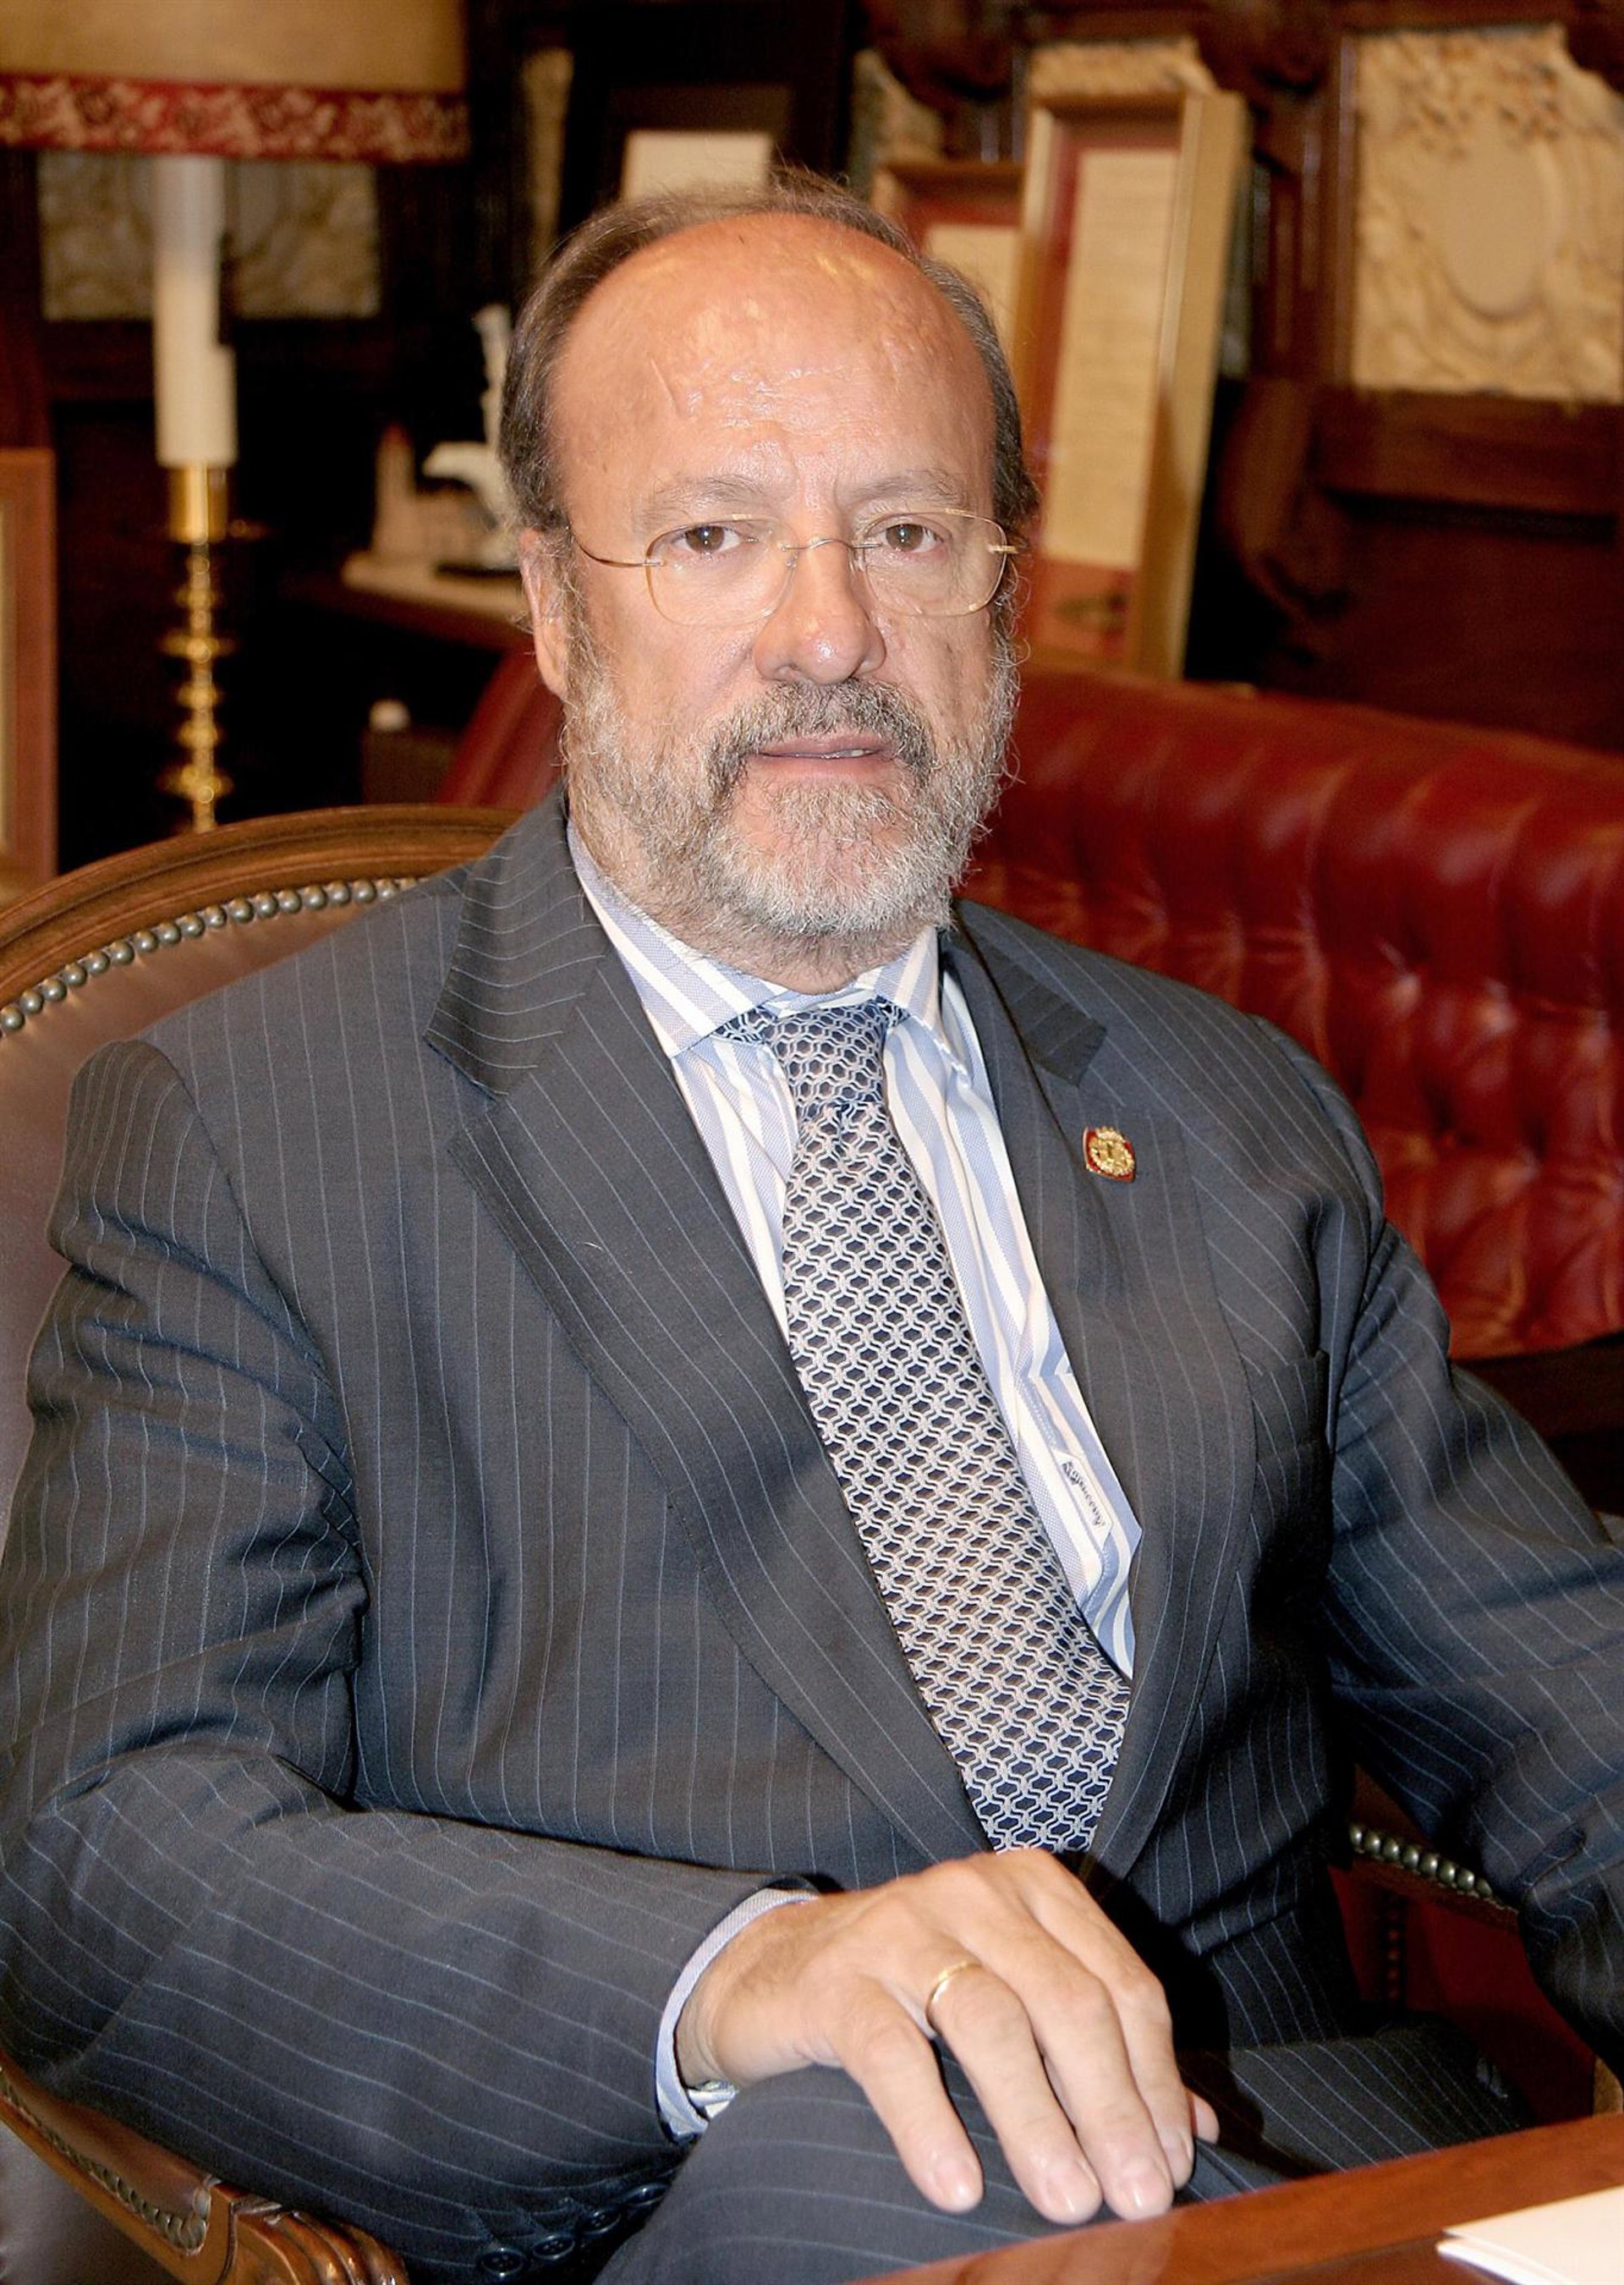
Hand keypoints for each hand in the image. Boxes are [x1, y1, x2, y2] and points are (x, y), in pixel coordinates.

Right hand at [675, 1850, 1218, 2226]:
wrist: (776, 1971)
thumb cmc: (917, 1992)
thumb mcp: (1016, 2000)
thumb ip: (1101, 2050)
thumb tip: (1201, 2129)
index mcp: (1033, 1890)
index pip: (1121, 1985)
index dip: (1155, 2082)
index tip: (1169, 2168)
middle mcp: (974, 1893)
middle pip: (1067, 2001)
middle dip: (1111, 2107)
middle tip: (1135, 2197)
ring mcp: (902, 1928)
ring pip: (990, 2021)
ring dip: (1037, 2120)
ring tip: (1068, 2201)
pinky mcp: (838, 1978)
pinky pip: (893, 2053)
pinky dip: (931, 2123)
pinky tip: (958, 2187)